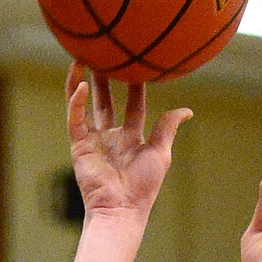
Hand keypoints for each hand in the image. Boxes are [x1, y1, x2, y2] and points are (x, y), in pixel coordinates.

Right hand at [66, 64, 191, 222]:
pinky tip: (79, 82)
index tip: (138, 64)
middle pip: (107, 100)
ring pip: (86, 104)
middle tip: (106, 53)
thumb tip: (187, 110)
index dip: (136, 86)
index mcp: (132, 138)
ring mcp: (93, 140)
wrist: (121, 208)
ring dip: (84, 82)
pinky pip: (74, 118)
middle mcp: (111, 137)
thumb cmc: (143, 187)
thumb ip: (168, 128)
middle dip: (106, 79)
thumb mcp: (160, 153)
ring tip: (83, 57)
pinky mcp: (78, 145)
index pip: (134, 105)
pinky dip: (75, 101)